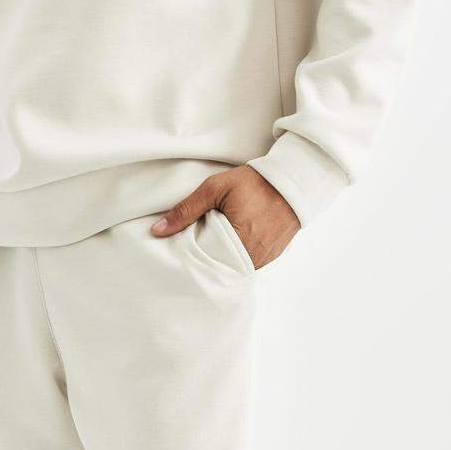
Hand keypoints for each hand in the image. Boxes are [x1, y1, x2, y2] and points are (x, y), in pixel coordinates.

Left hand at [149, 166, 298, 269]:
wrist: (293, 182)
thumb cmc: (254, 183)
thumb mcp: (214, 189)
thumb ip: (185, 210)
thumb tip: (156, 231)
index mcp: (237, 244)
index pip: (204, 262)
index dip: (191, 255)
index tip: (181, 248)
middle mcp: (252, 258)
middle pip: (218, 267)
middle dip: (206, 257)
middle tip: (195, 243)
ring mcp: (264, 260)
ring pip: (233, 266)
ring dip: (222, 256)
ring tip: (213, 240)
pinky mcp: (271, 257)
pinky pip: (247, 262)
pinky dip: (236, 254)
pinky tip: (230, 241)